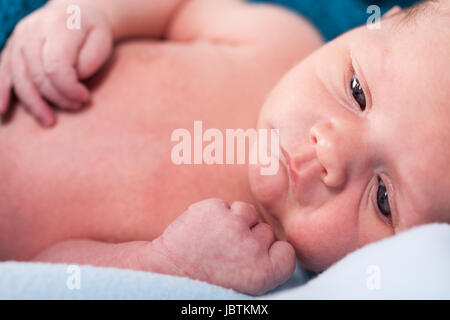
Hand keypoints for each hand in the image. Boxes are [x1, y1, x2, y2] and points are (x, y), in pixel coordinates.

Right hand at [0, 3, 112, 125]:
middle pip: (37, 75)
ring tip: (50, 121)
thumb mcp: (101, 41)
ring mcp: (18, 40)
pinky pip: (2, 73)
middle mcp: (32, 31)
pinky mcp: (12, 49)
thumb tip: (72, 81)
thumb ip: (88, 62)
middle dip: (57, 98)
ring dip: (34, 104)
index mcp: (57, 26)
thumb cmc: (92, 32)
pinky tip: (3, 111)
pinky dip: (2, 93)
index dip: (69, 88)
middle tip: (77, 107)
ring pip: (19, 78)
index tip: (86, 98)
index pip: (56, 66)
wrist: (74, 13)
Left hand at [151, 199, 295, 294]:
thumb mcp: (245, 283)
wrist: (168, 270)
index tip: (251, 261)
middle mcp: (252, 249)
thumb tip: (278, 236)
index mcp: (264, 273)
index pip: (287, 251)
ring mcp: (232, 225)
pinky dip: (215, 213)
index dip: (269, 253)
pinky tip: (202, 229)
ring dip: (235, 221)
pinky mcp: (214, 209)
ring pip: (248, 212)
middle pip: (267, 230)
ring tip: (215, 240)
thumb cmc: (208, 277)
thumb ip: (265, 263)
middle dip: (249, 237)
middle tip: (226, 254)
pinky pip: (225, 204)